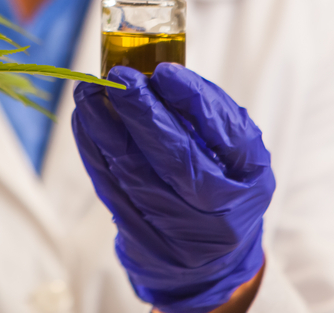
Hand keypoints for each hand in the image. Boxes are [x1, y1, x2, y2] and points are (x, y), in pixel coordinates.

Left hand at [72, 64, 274, 312]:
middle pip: (175, 158)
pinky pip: (110, 186)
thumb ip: (208, 115)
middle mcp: (217, 210)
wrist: (211, 262)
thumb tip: (158, 75)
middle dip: (142, 112)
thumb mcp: (236, 154)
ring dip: (104, 127)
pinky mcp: (140, 236)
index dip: (193, 101)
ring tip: (88, 92)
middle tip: (118, 77)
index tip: (163, 72)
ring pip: (133, 173)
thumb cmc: (223, 185)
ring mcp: (176, 229)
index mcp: (249, 179)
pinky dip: (93, 149)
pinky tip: (84, 120)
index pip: (225, 135)